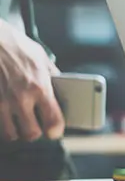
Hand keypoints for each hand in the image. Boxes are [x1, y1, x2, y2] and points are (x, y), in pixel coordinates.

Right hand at [0, 21, 64, 141]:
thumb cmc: (16, 46)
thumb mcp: (41, 58)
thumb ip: (53, 77)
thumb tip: (63, 90)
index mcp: (39, 88)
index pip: (53, 122)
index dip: (56, 130)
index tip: (55, 130)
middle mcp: (20, 97)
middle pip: (31, 134)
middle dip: (35, 133)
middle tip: (36, 125)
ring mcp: (1, 101)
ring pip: (10, 133)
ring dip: (16, 131)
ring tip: (19, 122)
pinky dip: (2, 122)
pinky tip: (6, 115)